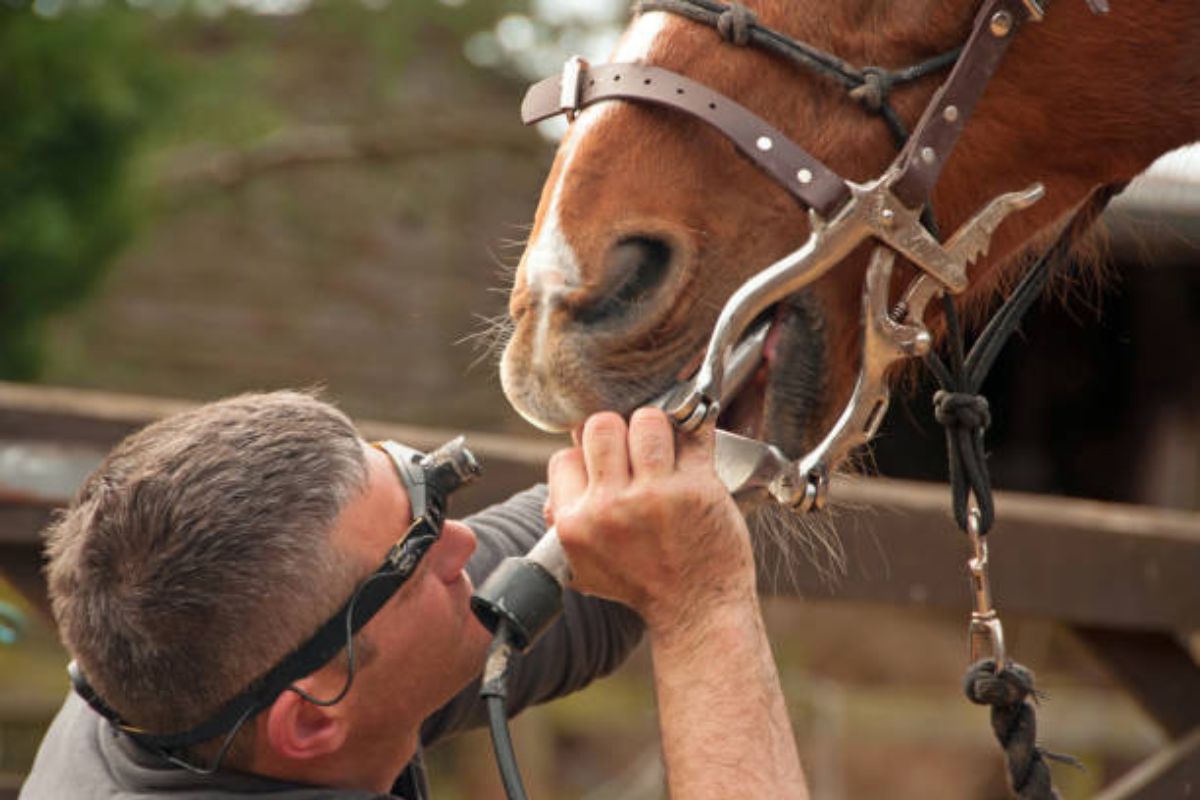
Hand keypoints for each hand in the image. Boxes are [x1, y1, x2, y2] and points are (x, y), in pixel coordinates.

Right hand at [547, 408, 754, 636]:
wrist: (696, 610)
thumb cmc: (644, 585)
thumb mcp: (584, 567)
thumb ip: (563, 523)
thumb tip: (560, 479)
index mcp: (575, 524)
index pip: (565, 457)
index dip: (586, 457)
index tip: (607, 467)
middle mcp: (610, 507)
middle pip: (601, 426)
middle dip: (618, 431)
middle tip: (634, 450)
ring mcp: (654, 495)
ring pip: (646, 420)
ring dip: (656, 427)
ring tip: (664, 447)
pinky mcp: (696, 487)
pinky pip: (693, 434)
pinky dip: (695, 430)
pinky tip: (693, 440)